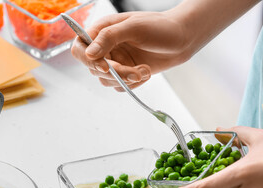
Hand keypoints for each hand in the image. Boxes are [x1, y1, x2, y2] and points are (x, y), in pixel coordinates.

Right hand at [71, 11, 189, 90]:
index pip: (80, 47)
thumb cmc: (161, 27)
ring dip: (125, 80)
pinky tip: (146, 72)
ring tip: (144, 71)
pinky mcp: (127, 72)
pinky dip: (133, 84)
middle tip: (134, 72)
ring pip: (107, 80)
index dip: (88, 60)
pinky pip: (120, 86)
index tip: (106, 67)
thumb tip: (89, 53)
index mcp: (103, 30)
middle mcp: (106, 47)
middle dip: (116, 73)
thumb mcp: (134, 28)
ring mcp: (117, 61)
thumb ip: (109, 37)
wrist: (183, 40)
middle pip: (94, 69)